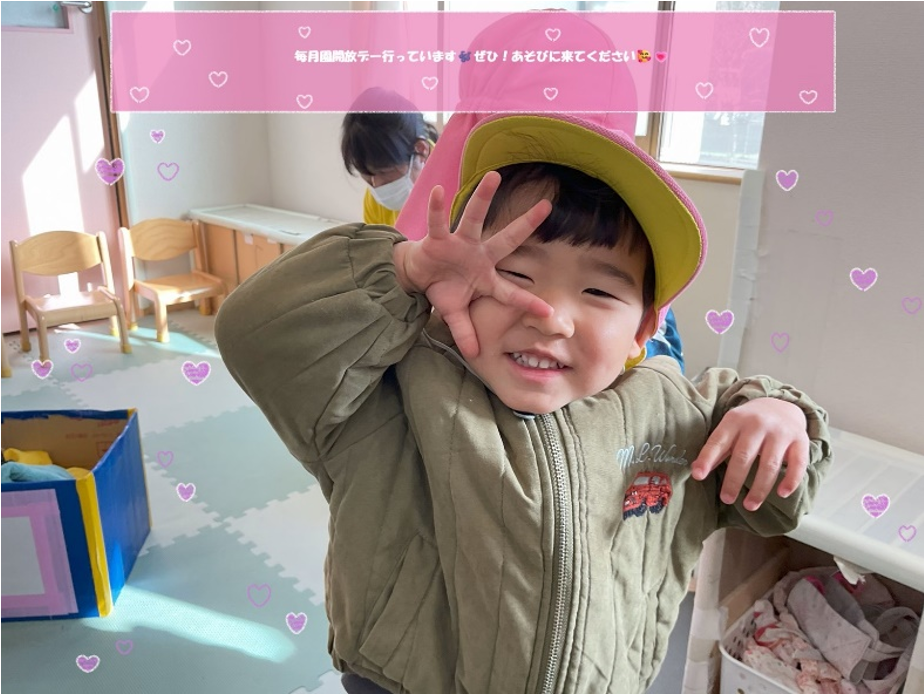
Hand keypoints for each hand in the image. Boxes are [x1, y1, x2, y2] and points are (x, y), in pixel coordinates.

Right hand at [394, 171, 553, 358]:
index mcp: (486, 277)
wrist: (418, 275)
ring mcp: (460, 244)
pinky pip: (439, 222)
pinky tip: (438, 191)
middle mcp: (479, 255)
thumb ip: (465, 332)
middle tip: (547, 206)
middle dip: (526, 224)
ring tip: (492, 176)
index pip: (512, 292)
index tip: (549, 311)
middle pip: (507, 239)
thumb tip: (474, 354)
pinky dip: (437, 208)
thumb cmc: (443, 289)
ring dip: (483, 198)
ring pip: (474, 217)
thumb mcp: (455, 314)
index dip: (528, 302)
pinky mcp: (439, 239)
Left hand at [691, 398, 809, 510]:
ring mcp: (780, 432)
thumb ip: (717, 449)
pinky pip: (798, 463)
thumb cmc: (749, 424)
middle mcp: (758, 424)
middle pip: (744, 456)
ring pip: (769, 464)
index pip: (718, 441)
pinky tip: (782, 494)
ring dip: (759, 488)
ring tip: (749, 505)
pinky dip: (790, 480)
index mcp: (735, 420)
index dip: (707, 458)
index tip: (698, 476)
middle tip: (726, 499)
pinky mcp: (800, 440)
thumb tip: (697, 471)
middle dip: (733, 480)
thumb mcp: (730, 429)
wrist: (780, 405)